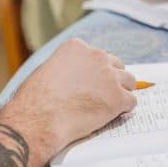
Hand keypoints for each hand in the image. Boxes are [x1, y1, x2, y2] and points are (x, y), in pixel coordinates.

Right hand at [2, 39, 136, 155]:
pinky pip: (131, 102)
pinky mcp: (118, 98)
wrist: (38, 120)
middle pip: (116, 66)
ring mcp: (110, 77)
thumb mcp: (47, 69)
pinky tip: (111, 116)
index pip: (97, 56)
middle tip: (101, 96)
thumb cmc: (35, 100)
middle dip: (111, 80)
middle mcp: (97, 56)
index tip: (89, 84)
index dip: (95, 72)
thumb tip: (75, 75)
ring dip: (121, 93)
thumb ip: (66, 66)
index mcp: (77, 47)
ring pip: (129, 82)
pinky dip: (124, 110)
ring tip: (107, 107)